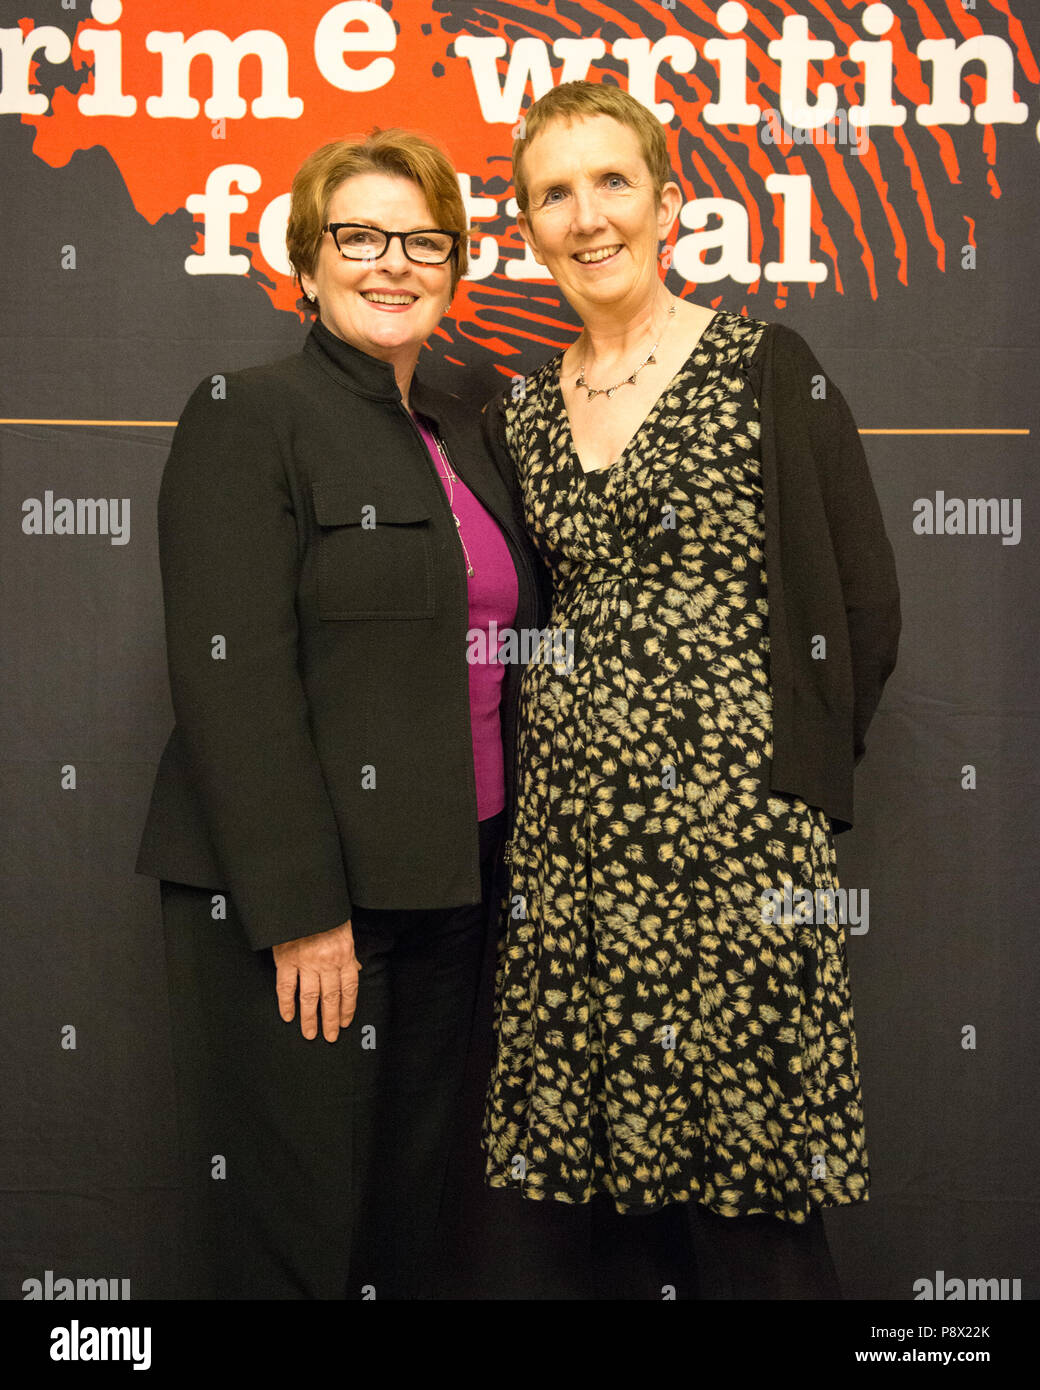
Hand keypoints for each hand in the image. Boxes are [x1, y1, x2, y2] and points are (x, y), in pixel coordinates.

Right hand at [271, 921, 360, 1041]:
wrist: (304, 899)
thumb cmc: (327, 914)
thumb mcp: (345, 930)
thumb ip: (349, 953)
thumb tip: (355, 968)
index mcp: (344, 955)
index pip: (349, 988)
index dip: (347, 1007)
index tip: (344, 1022)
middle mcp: (327, 962)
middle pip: (330, 998)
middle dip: (330, 1020)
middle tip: (329, 1036)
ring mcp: (306, 962)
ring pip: (309, 997)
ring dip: (309, 1018)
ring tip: (310, 1033)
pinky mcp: (286, 960)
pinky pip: (286, 987)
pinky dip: (286, 1003)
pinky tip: (288, 1016)